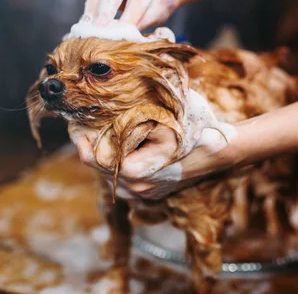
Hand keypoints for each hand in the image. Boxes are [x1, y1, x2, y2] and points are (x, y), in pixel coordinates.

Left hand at [75, 124, 239, 199]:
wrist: (221, 150)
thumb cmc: (195, 130)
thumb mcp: (165, 116)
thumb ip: (135, 114)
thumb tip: (105, 104)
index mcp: (137, 172)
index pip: (97, 161)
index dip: (83, 143)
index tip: (76, 126)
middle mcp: (138, 189)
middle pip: (101, 170)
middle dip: (91, 148)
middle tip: (81, 128)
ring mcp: (145, 194)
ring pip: (111, 177)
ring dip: (104, 158)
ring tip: (97, 137)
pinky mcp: (151, 193)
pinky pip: (123, 181)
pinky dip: (117, 166)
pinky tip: (118, 149)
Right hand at [82, 0, 178, 29]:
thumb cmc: (159, 1)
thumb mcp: (160, 11)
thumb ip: (144, 20)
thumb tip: (128, 34)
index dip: (132, 13)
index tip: (124, 30)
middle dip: (108, 7)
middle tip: (102, 27)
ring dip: (94, 6)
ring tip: (89, 25)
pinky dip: (91, 5)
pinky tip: (87, 21)